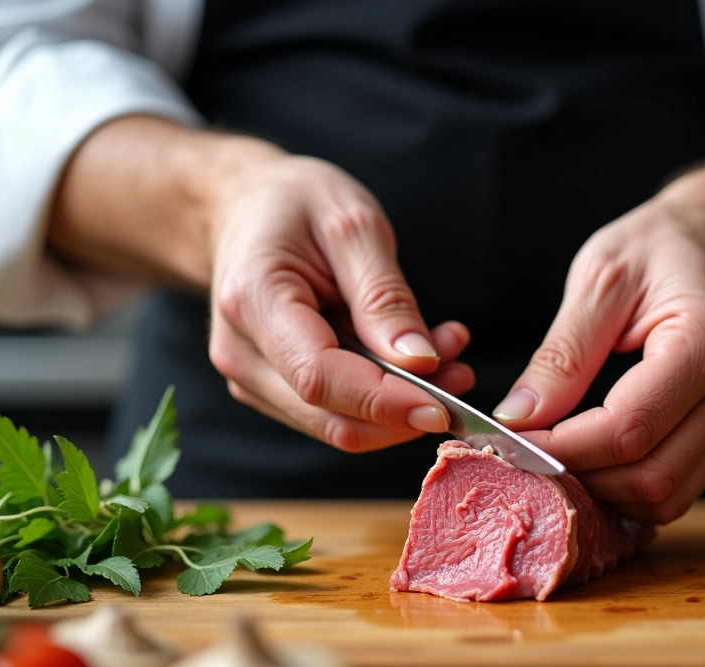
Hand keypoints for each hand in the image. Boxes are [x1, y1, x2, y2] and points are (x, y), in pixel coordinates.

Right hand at [206, 153, 474, 450]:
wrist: (244, 206)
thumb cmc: (295, 203)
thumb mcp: (353, 226)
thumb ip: (385, 297)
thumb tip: (420, 362)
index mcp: (254, 301)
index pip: (321, 378)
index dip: (386, 401)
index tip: (444, 404)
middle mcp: (242, 352)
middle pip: (330, 418)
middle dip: (405, 410)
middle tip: (462, 373)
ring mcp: (252, 377)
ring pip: (337, 424)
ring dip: (402, 405)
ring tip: (448, 355)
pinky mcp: (272, 388)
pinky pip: (334, 411)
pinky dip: (384, 396)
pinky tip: (416, 359)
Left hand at [496, 138, 704, 524]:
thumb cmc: (659, 245)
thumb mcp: (599, 279)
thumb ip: (561, 355)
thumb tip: (518, 418)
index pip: (629, 428)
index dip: (564, 447)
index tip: (514, 437)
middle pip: (651, 476)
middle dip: (581, 476)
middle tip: (528, 451)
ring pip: (667, 497)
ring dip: (605, 492)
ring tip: (558, 458)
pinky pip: (678, 487)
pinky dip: (629, 489)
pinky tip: (592, 462)